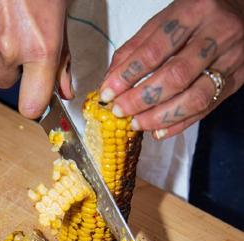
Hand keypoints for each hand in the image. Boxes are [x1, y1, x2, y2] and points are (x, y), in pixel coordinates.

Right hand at [0, 0, 72, 117]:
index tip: (36, 99)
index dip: (34, 104)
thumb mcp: (62, 11)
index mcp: (40, 46)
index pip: (32, 104)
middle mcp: (9, 46)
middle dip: (11, 67)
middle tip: (22, 37)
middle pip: (3, 81)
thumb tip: (63, 88)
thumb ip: (62, 55)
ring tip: (10, 8)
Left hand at [99, 0, 243, 138]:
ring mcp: (232, 58)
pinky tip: (158, 131)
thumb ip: (137, 47)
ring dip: (160, 117)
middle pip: (176, 76)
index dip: (128, 75)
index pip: (155, 50)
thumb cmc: (198, 14)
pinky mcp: (237, 79)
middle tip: (119, 111)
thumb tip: (111, 80)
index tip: (107, 92)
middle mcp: (218, 34)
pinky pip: (207, 108)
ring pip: (195, 97)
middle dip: (141, 99)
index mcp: (195, 12)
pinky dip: (179, 123)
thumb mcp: (166, 18)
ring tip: (136, 123)